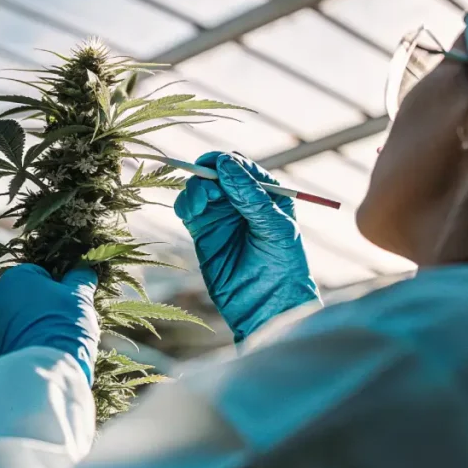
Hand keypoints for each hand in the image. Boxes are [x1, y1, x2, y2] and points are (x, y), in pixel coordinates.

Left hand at [0, 264, 99, 383]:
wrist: (45, 367)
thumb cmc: (64, 325)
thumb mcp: (80, 297)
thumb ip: (80, 278)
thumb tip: (84, 269)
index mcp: (18, 275)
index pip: (40, 276)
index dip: (57, 292)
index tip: (66, 308)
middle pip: (24, 297)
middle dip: (39, 308)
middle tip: (58, 325)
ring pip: (13, 319)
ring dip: (26, 326)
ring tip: (45, 342)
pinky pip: (3, 340)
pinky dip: (15, 345)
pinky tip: (31, 353)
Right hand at [174, 152, 318, 341]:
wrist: (268, 305)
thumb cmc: (282, 265)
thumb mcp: (274, 226)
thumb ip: (250, 195)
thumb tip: (224, 164)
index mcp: (266, 193)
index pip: (241, 166)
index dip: (226, 162)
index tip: (216, 166)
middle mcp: (241, 201)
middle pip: (216, 173)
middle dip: (207, 174)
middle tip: (207, 189)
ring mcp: (221, 216)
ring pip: (199, 188)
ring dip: (195, 189)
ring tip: (200, 204)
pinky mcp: (203, 232)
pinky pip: (188, 209)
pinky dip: (184, 204)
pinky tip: (190, 212)